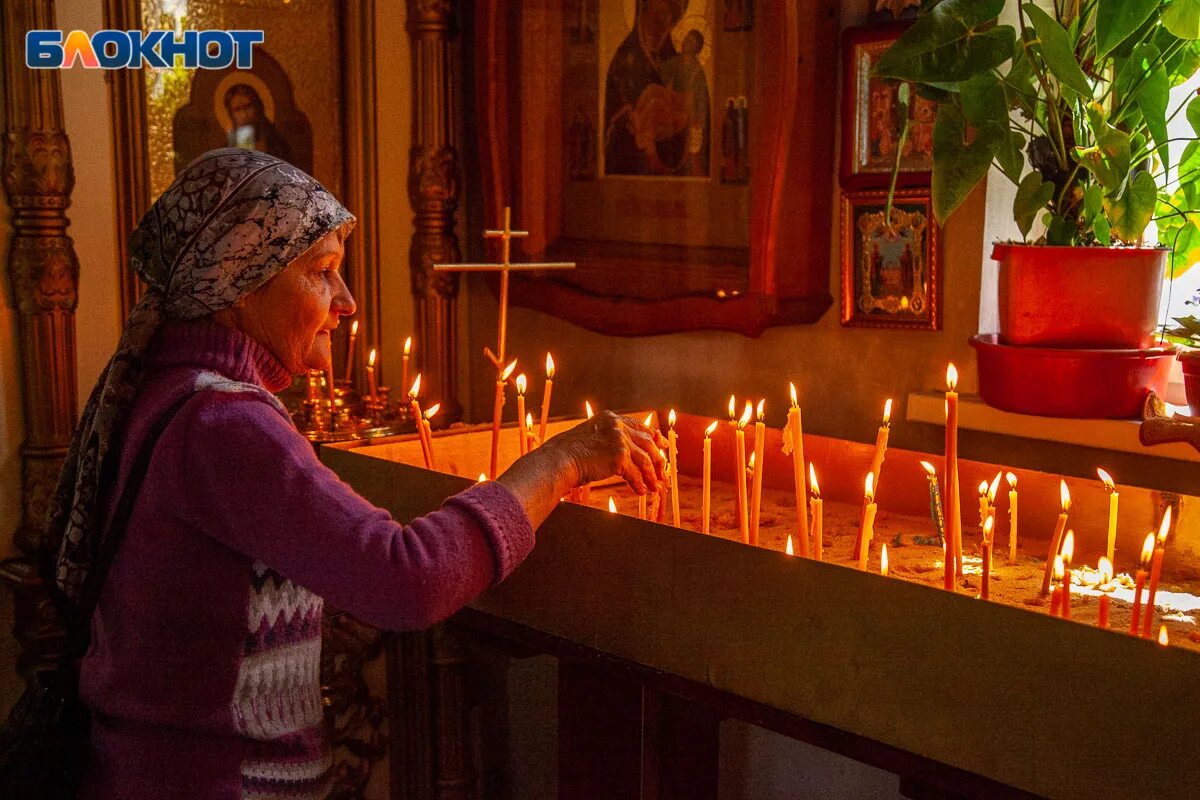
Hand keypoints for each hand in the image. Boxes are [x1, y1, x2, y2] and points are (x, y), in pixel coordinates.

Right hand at [546, 411, 666, 494]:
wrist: (558, 460)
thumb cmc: (568, 454)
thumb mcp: (591, 438)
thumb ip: (608, 440)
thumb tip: (624, 454)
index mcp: (610, 419)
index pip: (638, 426)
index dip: (652, 437)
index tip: (661, 445)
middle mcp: (617, 426)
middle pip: (646, 442)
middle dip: (657, 458)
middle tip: (663, 470)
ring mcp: (619, 441)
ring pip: (644, 459)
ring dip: (651, 475)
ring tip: (655, 486)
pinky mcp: (619, 458)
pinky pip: (635, 474)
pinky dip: (639, 484)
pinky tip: (641, 492)